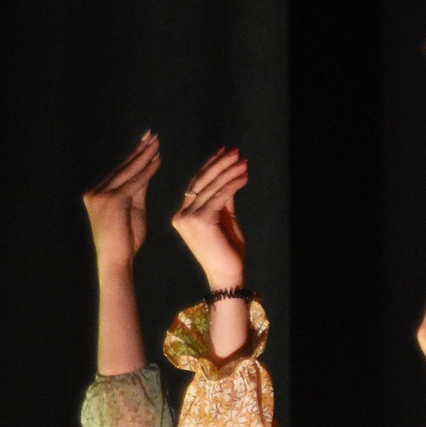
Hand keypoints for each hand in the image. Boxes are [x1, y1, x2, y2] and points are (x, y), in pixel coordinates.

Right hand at [83, 132, 160, 266]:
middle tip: (152, 135)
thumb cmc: (126, 240)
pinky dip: (147, 172)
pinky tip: (157, 161)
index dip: (134, 156)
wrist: (116, 259)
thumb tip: (147, 170)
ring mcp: (100, 196)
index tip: (146, 143)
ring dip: (144, 156)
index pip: (120, 171)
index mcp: (97, 194)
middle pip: (123, 167)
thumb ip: (138, 190)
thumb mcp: (133, 210)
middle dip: (139, 150)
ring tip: (156, 143)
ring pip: (128, 172)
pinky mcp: (111, 201)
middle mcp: (95, 192)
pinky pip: (133, 183)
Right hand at [170, 146, 248, 290]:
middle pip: (202, 181)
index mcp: (183, 215)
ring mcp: (188, 217)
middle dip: (220, 164)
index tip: (224, 151)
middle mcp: (181, 214)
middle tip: (235, 151)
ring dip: (228, 171)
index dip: (210, 166)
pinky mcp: (199, 220)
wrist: (226, 275)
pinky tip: (244, 176)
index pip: (196, 184)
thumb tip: (230, 179)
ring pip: (210, 187)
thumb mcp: (225, 221)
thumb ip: (224, 201)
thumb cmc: (227, 252)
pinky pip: (219, 196)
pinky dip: (233, 184)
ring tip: (242, 161)